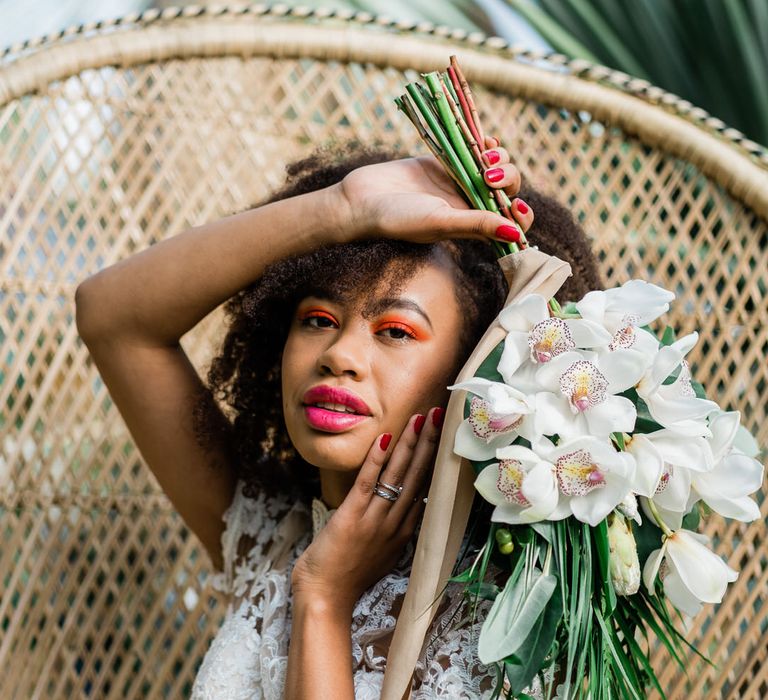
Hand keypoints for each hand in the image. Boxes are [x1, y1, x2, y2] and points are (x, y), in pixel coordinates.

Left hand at [291, 408, 443, 614]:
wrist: (327, 599)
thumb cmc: (349, 576)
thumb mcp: (383, 553)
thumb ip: (394, 529)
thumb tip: (404, 509)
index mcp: (404, 530)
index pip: (425, 486)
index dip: (435, 458)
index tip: (444, 434)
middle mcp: (395, 522)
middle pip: (418, 475)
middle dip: (430, 442)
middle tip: (441, 414)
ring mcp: (375, 519)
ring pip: (398, 475)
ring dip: (410, 444)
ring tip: (421, 418)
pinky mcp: (351, 517)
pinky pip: (367, 483)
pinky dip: (376, 460)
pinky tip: (385, 439)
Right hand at [337, 136, 533, 244]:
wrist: (364, 199)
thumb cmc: (400, 220)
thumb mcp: (441, 222)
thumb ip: (478, 225)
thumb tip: (516, 233)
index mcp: (472, 227)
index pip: (510, 224)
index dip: (521, 216)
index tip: (518, 206)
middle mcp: (470, 205)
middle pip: (508, 191)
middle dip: (509, 180)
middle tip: (490, 176)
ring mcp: (460, 181)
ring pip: (497, 168)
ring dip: (501, 159)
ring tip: (488, 155)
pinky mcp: (448, 160)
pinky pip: (476, 150)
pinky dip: (488, 144)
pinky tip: (488, 140)